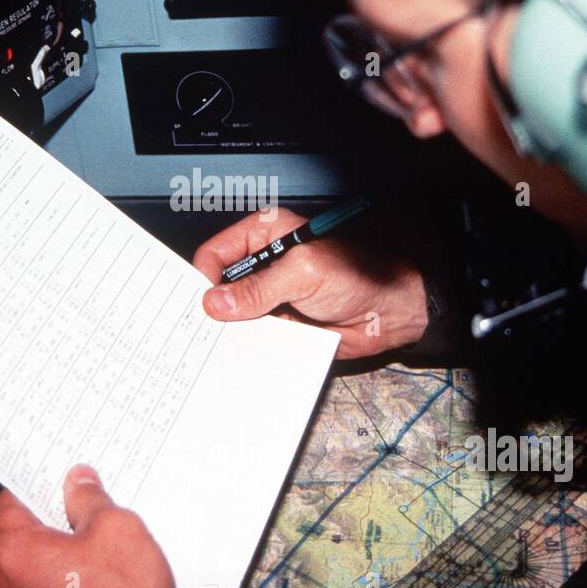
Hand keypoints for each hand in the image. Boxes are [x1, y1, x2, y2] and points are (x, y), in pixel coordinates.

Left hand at [0, 465, 176, 587]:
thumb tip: (79, 483)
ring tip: (93, 561)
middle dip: (50, 527)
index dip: (43, 488)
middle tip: (88, 523)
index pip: (12, 499)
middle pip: (16, 537)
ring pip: (25, 571)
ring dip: (52, 561)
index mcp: (6, 552)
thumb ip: (90, 500)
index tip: (63, 484)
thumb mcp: (117, 531)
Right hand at [192, 208, 428, 359]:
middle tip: (200, 328)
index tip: (198, 303)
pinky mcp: (278, 321)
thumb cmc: (358, 276)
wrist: (388, 312)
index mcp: (265, 234)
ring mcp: (269, 294)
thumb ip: (259, 288)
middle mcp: (263, 263)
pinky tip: (240, 353)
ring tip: (215, 344)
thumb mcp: (303, 274)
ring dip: (228, 328)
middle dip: (212, 305)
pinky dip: (246, 343)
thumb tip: (217, 302)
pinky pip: (252, 333)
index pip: (217, 251)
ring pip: (233, 313)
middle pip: (220, 284)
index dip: (204, 276)